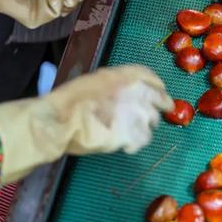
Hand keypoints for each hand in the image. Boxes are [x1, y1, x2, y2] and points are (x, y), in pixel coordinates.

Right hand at [46, 65, 173, 154]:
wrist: (60, 121)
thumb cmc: (71, 100)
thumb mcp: (97, 80)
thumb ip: (118, 83)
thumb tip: (129, 90)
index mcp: (128, 76)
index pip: (155, 80)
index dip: (158, 89)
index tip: (160, 95)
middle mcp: (138, 92)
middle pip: (161, 101)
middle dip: (158, 108)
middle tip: (152, 117)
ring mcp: (138, 114)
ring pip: (152, 122)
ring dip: (144, 127)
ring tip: (131, 132)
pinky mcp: (132, 135)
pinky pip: (142, 141)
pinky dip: (135, 143)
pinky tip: (125, 144)